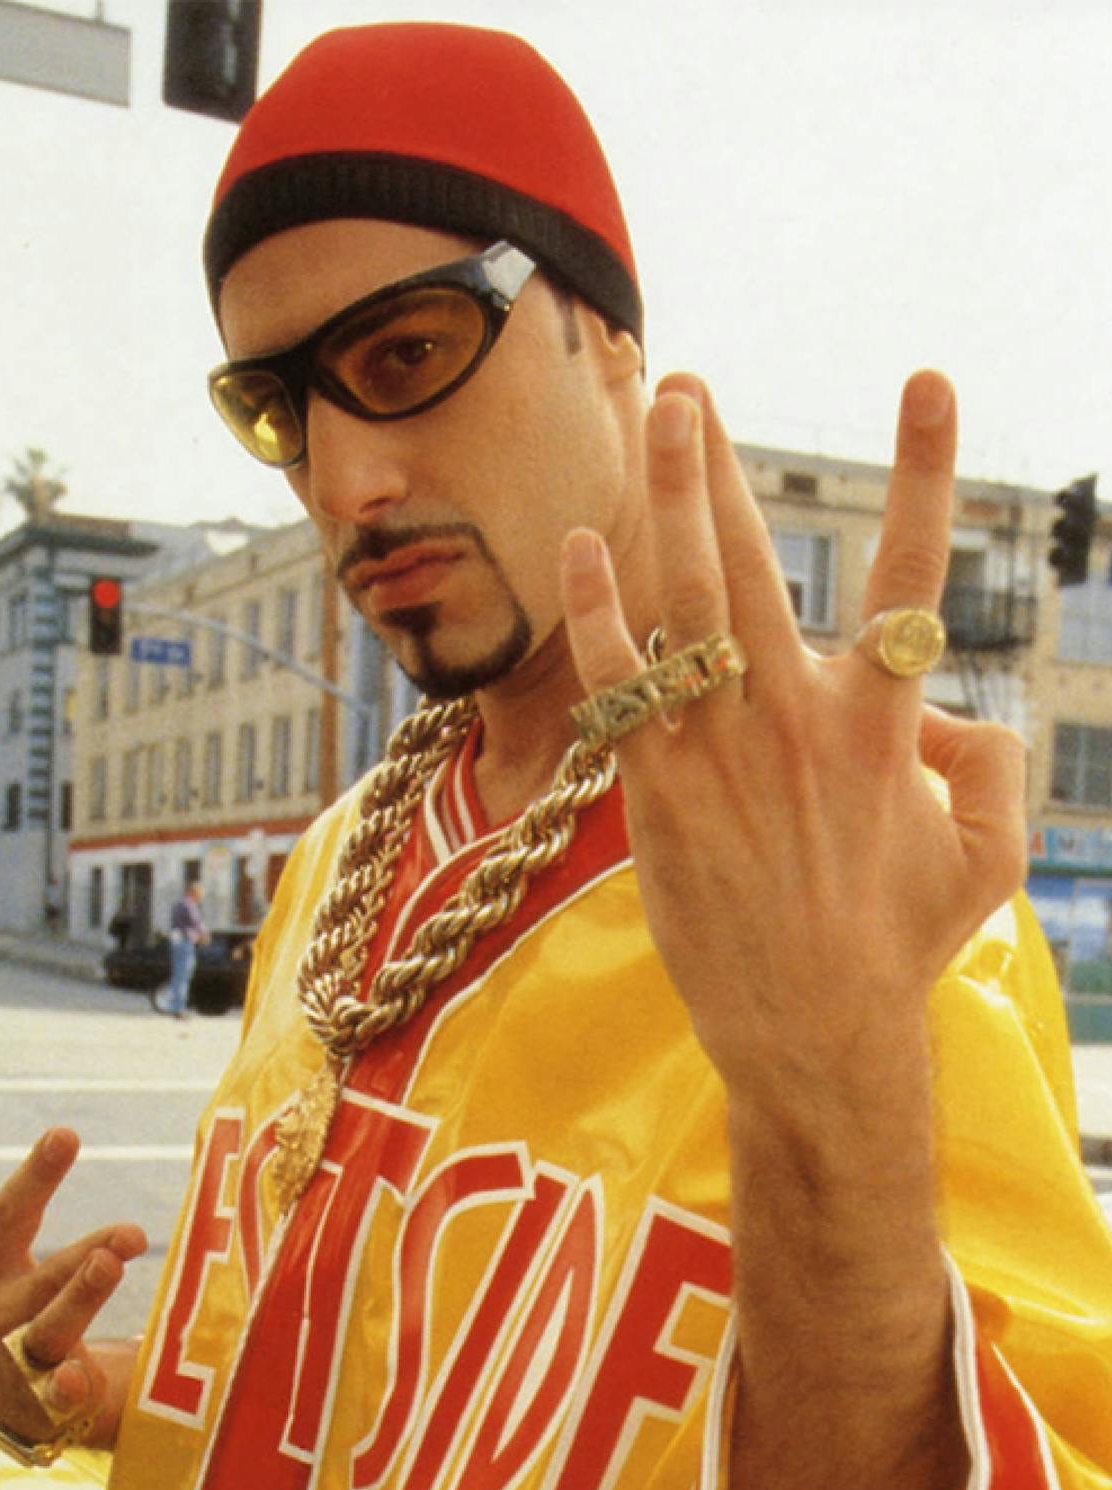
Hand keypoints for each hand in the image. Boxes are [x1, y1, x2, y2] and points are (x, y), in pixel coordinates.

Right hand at [0, 1107, 146, 1453]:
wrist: (9, 1405)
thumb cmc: (7, 1306)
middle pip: (12, 1238)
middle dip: (37, 1183)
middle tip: (65, 1135)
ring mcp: (13, 1350)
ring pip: (49, 1316)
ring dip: (79, 1286)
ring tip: (110, 1255)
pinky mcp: (42, 1399)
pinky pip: (55, 1393)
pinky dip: (63, 1386)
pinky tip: (77, 1379)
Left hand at [558, 372, 1023, 1101]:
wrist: (812, 1031)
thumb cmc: (898, 942)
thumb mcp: (986, 850)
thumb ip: (989, 759)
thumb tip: (950, 706)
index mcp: (884, 724)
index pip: (909, 573)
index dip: (922, 470)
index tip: (926, 380)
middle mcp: (797, 722)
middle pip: (753, 563)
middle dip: (717, 465)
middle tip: (688, 386)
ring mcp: (720, 755)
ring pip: (681, 604)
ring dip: (660, 505)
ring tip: (646, 424)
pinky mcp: (657, 795)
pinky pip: (618, 683)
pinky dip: (598, 610)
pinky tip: (579, 545)